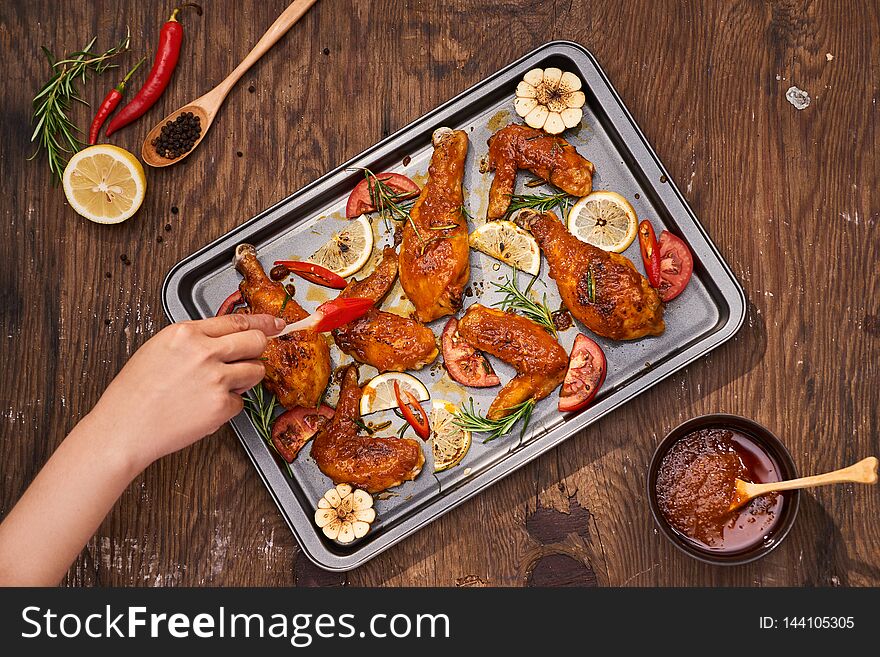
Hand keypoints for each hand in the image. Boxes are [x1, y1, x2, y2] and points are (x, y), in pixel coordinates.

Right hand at [87, 313, 284, 470]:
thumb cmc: (135, 392)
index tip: (274, 324)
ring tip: (218, 387)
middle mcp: (205, 352)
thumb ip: (194, 340)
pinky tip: (204, 408)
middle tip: (252, 357)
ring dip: (245, 379)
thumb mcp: (160, 349)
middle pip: (256, 342)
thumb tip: (224, 338)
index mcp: (186, 334)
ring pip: (256, 371)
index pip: (237, 320)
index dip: (262, 322)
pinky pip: (241, 402)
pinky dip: (228, 406)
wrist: (124, 428)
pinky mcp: (222, 406)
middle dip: (259, 349)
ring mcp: (216, 379)